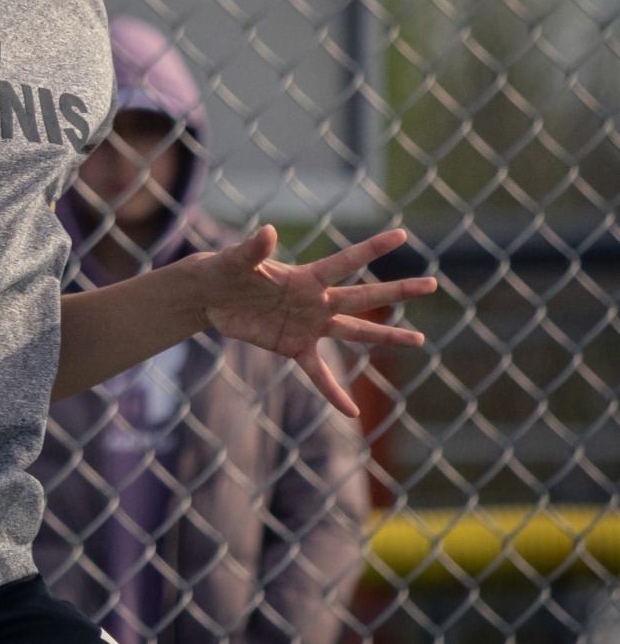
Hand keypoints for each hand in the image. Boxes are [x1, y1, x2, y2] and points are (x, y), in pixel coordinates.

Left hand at [195, 226, 435, 416]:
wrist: (211, 297)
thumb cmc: (225, 270)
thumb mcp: (236, 260)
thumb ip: (254, 249)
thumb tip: (268, 231)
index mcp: (306, 276)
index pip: (345, 260)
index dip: (371, 248)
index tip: (401, 234)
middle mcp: (316, 300)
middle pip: (363, 297)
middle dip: (397, 291)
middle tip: (432, 284)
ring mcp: (309, 325)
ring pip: (355, 333)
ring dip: (385, 337)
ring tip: (419, 340)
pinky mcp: (294, 347)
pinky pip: (319, 374)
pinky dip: (334, 392)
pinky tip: (352, 412)